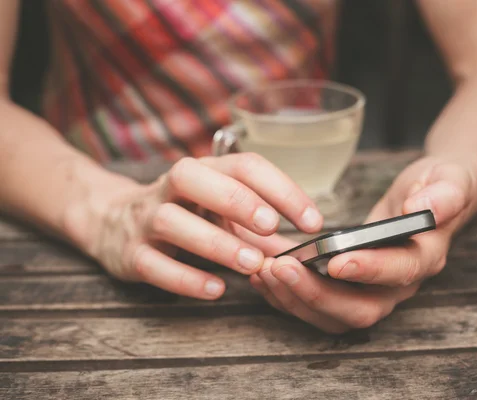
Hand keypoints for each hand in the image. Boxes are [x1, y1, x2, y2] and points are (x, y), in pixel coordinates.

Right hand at [71, 153, 322, 299]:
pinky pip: (154, 265)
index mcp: (203, 171)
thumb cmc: (184, 214)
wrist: (112, 222)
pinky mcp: (131, 254)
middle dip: (238, 201)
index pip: (243, 166)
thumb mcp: (221, 211)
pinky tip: (217, 289)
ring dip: (216, 243)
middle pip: (195, 178)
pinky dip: (187, 279)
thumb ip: (261, 228)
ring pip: (173, 222)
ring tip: (252, 264)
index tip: (312, 220)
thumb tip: (306, 248)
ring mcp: (146, 219)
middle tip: (272, 227)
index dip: (281, 189)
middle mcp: (170, 188)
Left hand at [249, 156, 476, 332]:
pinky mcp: (351, 292)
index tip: (335, 260)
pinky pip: (319, 308)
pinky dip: (289, 297)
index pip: (400, 272)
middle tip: (281, 268)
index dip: (369, 270)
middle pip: (361, 309)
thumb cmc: (438, 187)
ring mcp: (375, 293)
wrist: (427, 201)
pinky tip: (264, 275)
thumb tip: (422, 209)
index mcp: (426, 258)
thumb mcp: (449, 179)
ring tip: (264, 271)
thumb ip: (445, 193)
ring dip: (297, 299)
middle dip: (318, 294)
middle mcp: (400, 286)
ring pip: (335, 316)